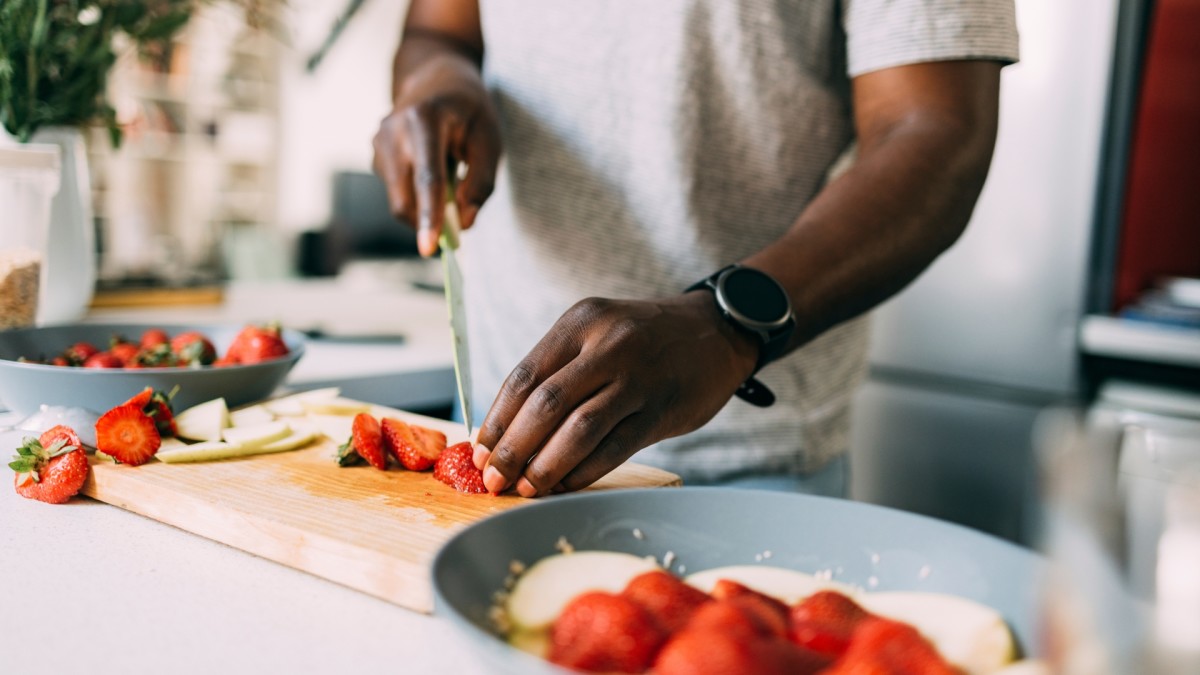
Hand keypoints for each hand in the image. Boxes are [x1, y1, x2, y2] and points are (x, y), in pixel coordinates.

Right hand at [372, 55, 500, 255]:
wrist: (436, 76)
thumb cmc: (469, 110)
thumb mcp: (489, 140)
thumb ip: (481, 183)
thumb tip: (465, 223)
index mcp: (424, 119)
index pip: (427, 178)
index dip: (429, 216)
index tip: (429, 249)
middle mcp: (392, 130)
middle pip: (404, 198)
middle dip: (427, 222)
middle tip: (457, 229)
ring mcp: (378, 142)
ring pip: (399, 199)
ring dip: (425, 205)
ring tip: (449, 173)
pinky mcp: (375, 154)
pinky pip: (397, 191)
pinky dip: (417, 195)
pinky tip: (432, 168)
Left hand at [473, 292, 759, 495]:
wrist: (719, 330)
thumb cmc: (645, 340)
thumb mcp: (599, 332)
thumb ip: (560, 371)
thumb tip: (508, 431)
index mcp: (581, 322)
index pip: (524, 376)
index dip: (497, 421)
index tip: (480, 454)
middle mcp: (608, 344)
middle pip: (545, 404)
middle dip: (513, 449)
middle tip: (495, 480)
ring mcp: (639, 376)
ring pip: (579, 429)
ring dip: (546, 466)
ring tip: (527, 489)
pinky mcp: (663, 408)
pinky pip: (615, 447)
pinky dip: (584, 471)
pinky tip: (566, 485)